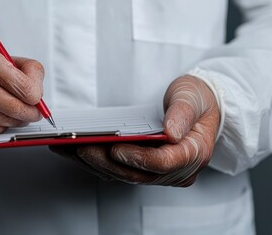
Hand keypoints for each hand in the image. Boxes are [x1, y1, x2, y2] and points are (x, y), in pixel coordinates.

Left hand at [50, 75, 219, 186]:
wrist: (198, 106)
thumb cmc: (198, 101)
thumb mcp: (193, 98)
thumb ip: (183, 114)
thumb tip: (172, 132)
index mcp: (194, 154)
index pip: (163, 163)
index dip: (138, 158)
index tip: (115, 148)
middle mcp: (176, 170)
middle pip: (138, 174)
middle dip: (107, 162)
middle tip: (82, 148)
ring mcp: (160, 172)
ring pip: (124, 174)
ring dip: (98, 163)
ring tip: (73, 147)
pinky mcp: (145, 168)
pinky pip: (120, 169)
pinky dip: (100, 160)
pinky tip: (80, 148)